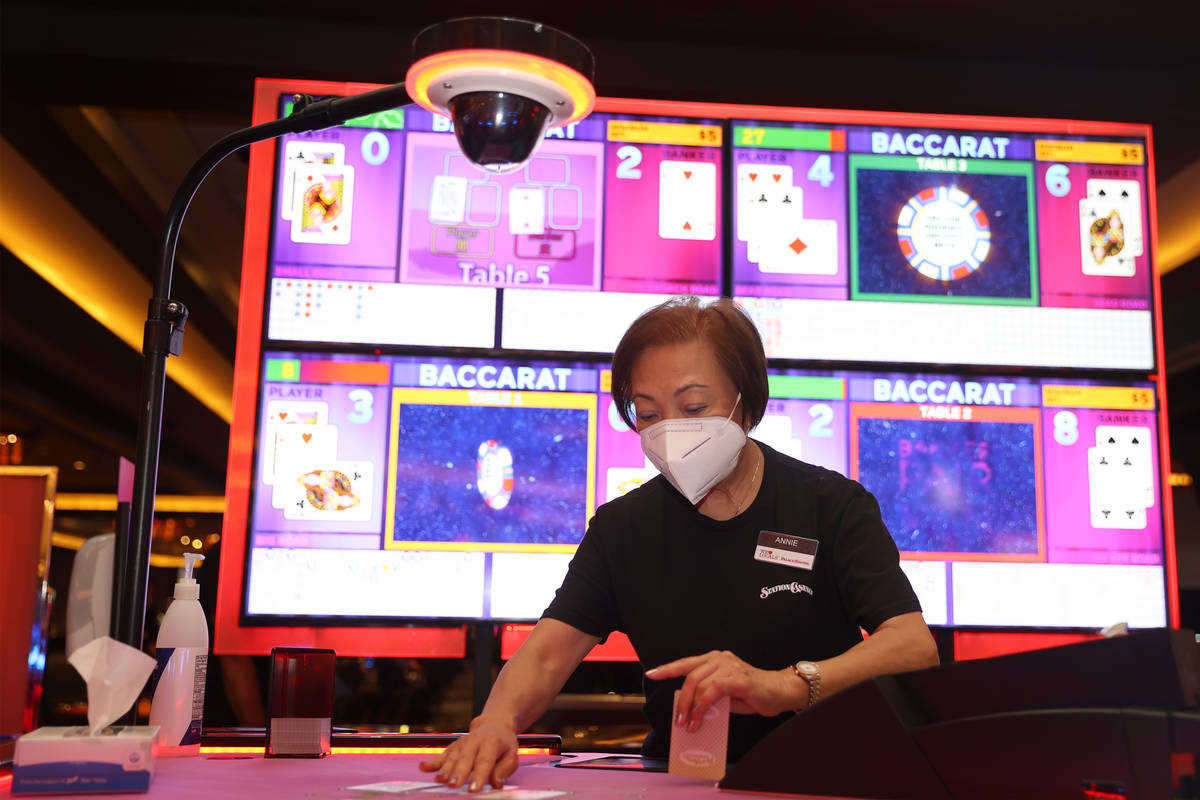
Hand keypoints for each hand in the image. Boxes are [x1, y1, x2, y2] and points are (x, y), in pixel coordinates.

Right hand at [417, 717, 519, 792]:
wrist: (494, 725)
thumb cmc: (503, 744)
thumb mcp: (512, 754)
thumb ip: (504, 770)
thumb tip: (496, 783)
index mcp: (491, 742)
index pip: (485, 760)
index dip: (479, 775)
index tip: (474, 788)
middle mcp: (474, 741)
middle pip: (465, 758)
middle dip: (459, 772)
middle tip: (454, 785)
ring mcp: (461, 743)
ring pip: (452, 756)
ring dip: (445, 769)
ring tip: (439, 780)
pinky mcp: (453, 747)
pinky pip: (442, 755)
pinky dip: (432, 762)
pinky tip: (424, 767)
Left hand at [645, 650, 799, 731]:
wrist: (780, 692)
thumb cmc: (754, 693)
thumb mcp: (727, 695)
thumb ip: (711, 696)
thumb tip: (693, 710)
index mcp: (715, 660)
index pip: (686, 663)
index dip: (668, 668)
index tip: (652, 674)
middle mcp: (720, 659)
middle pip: (690, 676)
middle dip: (681, 700)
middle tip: (678, 720)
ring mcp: (729, 667)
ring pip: (699, 683)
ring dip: (690, 707)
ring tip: (689, 725)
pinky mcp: (738, 679)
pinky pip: (713, 691)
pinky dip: (703, 706)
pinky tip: (700, 719)